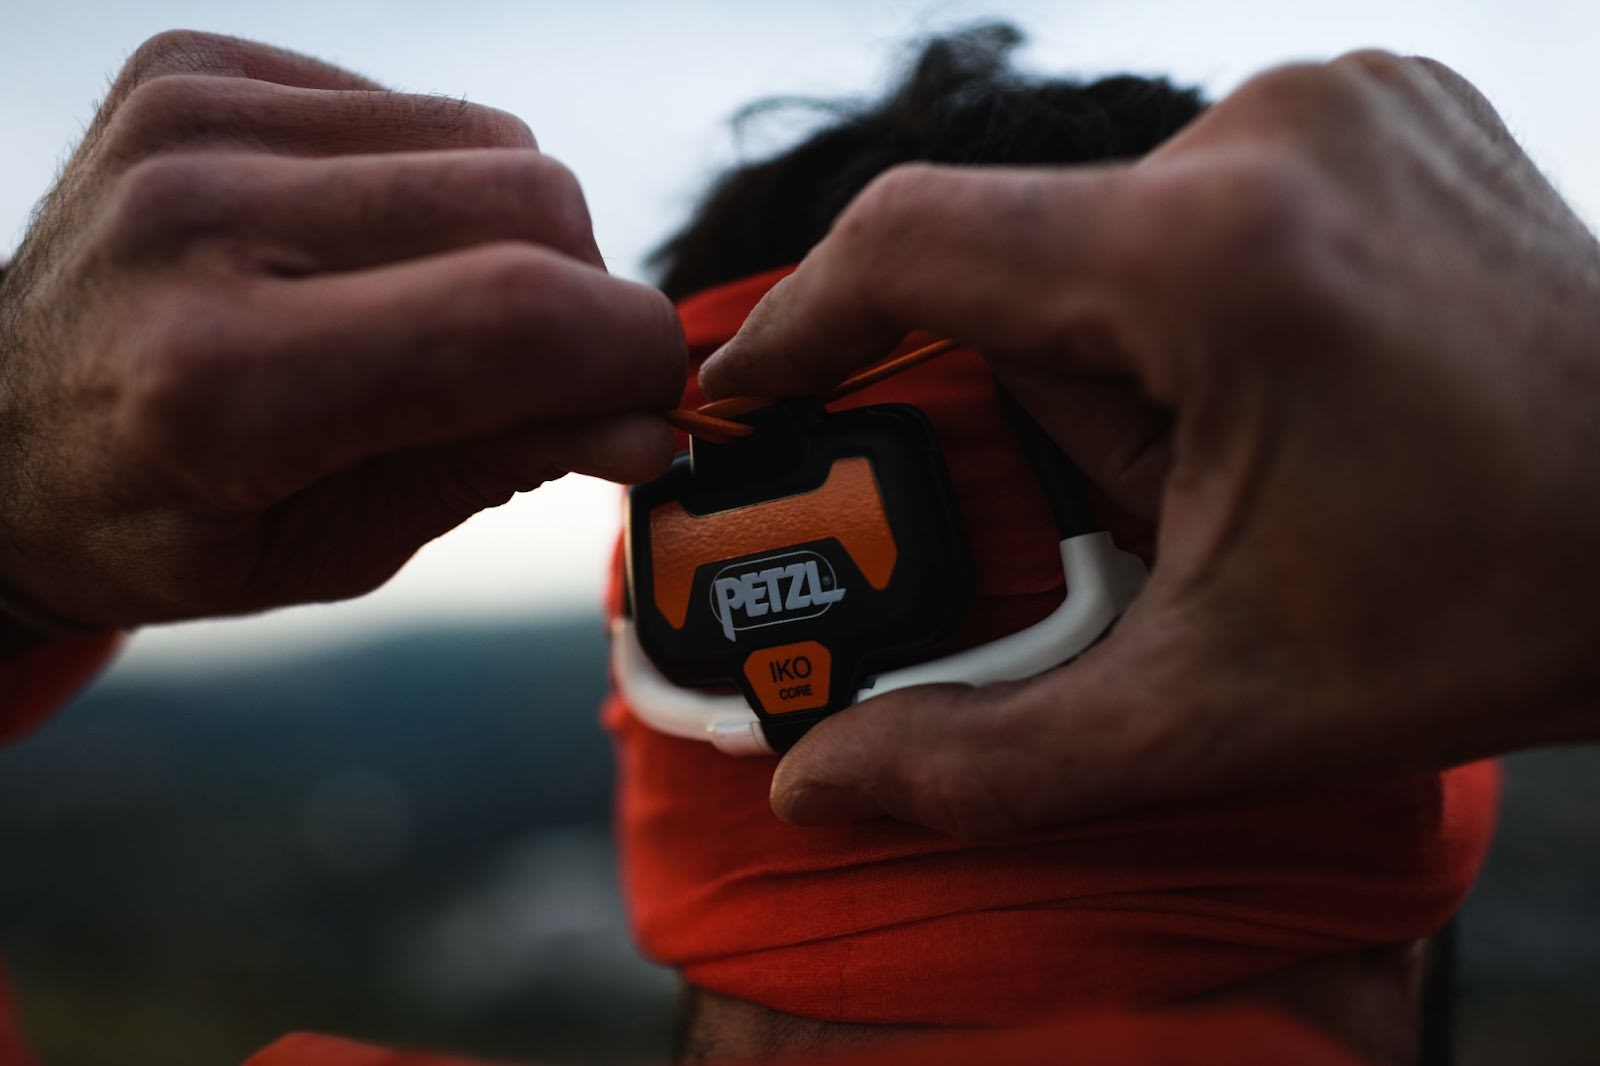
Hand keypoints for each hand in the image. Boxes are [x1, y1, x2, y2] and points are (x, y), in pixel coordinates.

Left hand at [0, 31, 682, 638]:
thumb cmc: (165, 519)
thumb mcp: (332, 546)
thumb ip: (496, 465)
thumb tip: (647, 422)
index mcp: (224, 380)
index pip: (515, 315)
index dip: (630, 352)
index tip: (651, 395)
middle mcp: (200, 222)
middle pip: (531, 203)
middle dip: (589, 298)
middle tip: (553, 370)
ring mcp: (190, 125)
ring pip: (496, 141)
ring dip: (522, 239)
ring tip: (452, 313)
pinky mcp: (194, 69)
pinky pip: (417, 109)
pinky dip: (442, 187)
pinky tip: (377, 250)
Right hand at [700, 52, 1599, 836]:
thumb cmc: (1499, 608)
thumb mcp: (1218, 713)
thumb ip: (992, 755)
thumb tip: (823, 781)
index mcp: (1214, 263)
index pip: (910, 244)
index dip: (799, 329)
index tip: (752, 402)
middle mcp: (1271, 136)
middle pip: (1015, 256)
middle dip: (1012, 396)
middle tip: (1089, 503)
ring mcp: (1336, 101)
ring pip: (1100, 226)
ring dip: (1102, 351)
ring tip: (1220, 460)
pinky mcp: (1374, 104)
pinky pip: (1191, 193)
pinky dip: (1176, 297)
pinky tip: (1271, 387)